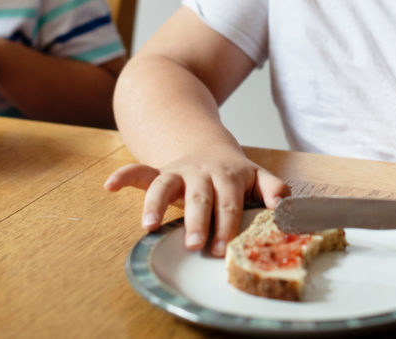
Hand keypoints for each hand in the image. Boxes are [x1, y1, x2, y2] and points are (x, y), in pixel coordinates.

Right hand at [104, 151, 289, 256]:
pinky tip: (109, 185)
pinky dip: (124, 177)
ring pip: (165, 185)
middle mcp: (203, 173)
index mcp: (229, 176)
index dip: (227, 226)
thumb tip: (286, 206)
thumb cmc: (235, 173)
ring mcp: (179, 171)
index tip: (223, 249)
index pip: (229, 204)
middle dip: (196, 222)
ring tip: (149, 225)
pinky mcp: (159, 171)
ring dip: (156, 204)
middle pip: (199, 198)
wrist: (208, 145)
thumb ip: (275, 189)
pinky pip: (139, 171)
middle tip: (194, 246)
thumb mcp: (258, 176)